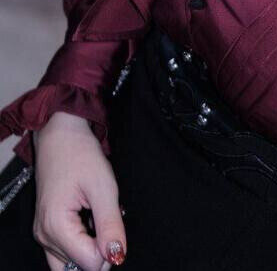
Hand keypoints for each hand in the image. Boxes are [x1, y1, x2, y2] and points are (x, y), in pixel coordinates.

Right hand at [32, 111, 126, 269]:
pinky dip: (82, 241)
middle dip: (99, 250)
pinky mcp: (47, 229)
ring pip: (72, 262)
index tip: (115, 225)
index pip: (88, 264)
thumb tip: (117, 256)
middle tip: (106, 220)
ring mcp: (43, 234)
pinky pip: (66, 251)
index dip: (109, 250)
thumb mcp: (103, 187)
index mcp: (56, 227)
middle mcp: (45, 237)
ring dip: (90, 246)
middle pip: (78, 267)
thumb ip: (110, 225)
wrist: (61, 135)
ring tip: (97, 216)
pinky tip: (90, 218)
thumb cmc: (81, 155)